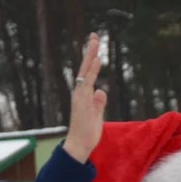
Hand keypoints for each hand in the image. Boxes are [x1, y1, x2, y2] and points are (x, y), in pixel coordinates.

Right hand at [62, 33, 106, 163]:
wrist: (79, 146)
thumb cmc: (87, 133)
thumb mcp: (97, 116)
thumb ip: (99, 103)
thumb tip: (101, 91)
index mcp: (84, 95)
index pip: (88, 73)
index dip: (92, 59)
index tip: (97, 47)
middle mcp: (80, 93)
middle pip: (85, 67)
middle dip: (90, 51)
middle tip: (95, 35)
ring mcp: (80, 96)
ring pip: (85, 71)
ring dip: (90, 55)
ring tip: (95, 41)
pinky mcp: (82, 101)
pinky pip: (87, 82)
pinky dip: (91, 71)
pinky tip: (96, 60)